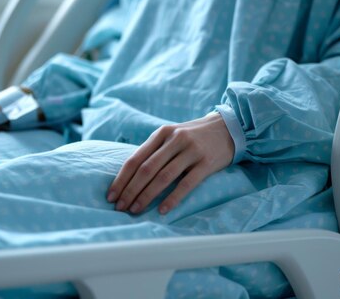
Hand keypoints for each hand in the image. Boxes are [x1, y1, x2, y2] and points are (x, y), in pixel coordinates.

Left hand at [107, 112, 234, 214]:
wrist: (228, 128)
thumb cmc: (194, 136)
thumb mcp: (172, 135)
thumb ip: (154, 151)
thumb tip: (129, 177)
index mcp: (161, 133)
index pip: (135, 159)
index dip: (121, 179)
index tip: (111, 196)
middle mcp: (174, 140)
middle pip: (146, 169)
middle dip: (130, 191)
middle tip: (120, 207)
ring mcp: (191, 151)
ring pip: (163, 177)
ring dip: (147, 196)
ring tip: (136, 210)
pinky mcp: (206, 163)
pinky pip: (186, 184)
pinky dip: (173, 198)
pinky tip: (162, 210)